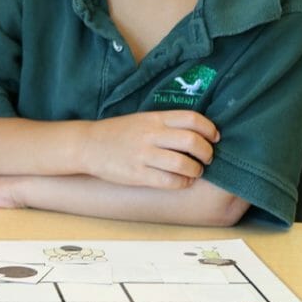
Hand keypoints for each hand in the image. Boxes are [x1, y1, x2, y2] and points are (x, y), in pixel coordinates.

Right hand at [81, 111, 218, 188]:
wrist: (88, 145)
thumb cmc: (118, 133)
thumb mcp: (142, 120)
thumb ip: (167, 124)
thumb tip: (199, 134)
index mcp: (153, 118)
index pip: (191, 119)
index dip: (209, 129)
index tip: (214, 138)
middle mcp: (150, 135)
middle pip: (193, 142)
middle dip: (207, 153)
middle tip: (207, 158)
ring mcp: (144, 155)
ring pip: (185, 164)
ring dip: (197, 170)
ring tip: (195, 171)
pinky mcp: (138, 174)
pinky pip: (170, 181)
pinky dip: (183, 183)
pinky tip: (182, 181)